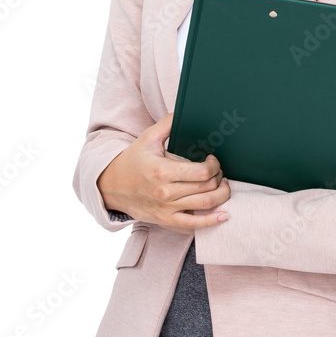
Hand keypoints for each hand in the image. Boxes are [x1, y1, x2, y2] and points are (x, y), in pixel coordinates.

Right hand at [97, 112, 230, 233]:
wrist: (112, 187)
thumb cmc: (133, 161)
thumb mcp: (147, 138)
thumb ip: (168, 124)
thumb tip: (184, 110)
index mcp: (162, 171)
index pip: (201, 172)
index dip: (214, 165)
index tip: (212, 159)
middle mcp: (165, 193)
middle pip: (207, 188)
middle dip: (220, 178)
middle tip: (219, 172)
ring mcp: (166, 209)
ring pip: (205, 205)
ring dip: (221, 195)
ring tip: (222, 186)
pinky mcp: (166, 221)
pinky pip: (193, 226)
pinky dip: (211, 221)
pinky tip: (223, 215)